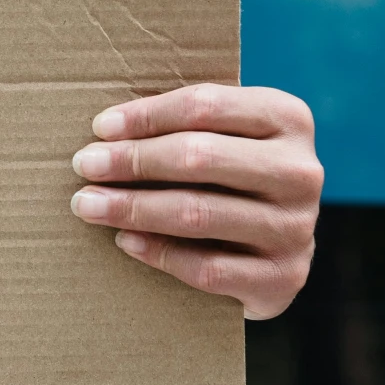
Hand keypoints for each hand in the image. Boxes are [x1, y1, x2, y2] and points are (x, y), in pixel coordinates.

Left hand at [66, 83, 320, 319]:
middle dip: (132, 160)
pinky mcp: (283, 277)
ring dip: (132, 208)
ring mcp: (296, 227)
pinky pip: (207, 267)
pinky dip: (158, 253)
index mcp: (288, 119)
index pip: (205, 106)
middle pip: (199, 157)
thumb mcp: (225, 139)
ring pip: (197, 213)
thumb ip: (186, 126)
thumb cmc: (233, 180)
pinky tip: (124, 241)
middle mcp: (300, 171)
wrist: (276, 254)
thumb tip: (106, 131)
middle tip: (84, 165)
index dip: (146, 116)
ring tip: (88, 204)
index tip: (100, 128)